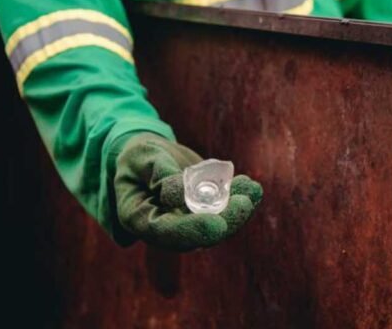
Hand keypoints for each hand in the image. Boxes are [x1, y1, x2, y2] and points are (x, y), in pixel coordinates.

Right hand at [114, 133, 262, 251]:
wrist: (150, 158)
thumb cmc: (140, 156)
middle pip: (198, 235)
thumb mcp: (143, 157)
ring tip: (251, 189)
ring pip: (216, 225)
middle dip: (225, 221)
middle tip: (244, 203)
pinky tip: (252, 186)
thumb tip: (177, 195)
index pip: (166, 233)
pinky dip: (239, 199)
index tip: (218, 224)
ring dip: (237, 211)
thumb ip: (158, 174)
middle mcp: (166, 229)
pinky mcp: (204, 214)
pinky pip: (224, 211)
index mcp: (140, 220)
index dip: (192, 231)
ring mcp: (187, 224)